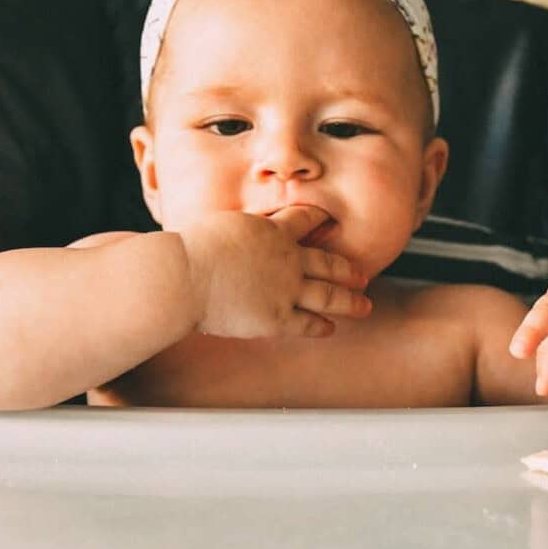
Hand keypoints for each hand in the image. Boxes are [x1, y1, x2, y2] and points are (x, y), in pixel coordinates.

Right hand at [179, 205, 371, 337]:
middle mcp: (287, 258)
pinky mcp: (277, 318)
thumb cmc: (188, 250)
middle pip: (329, 262)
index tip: (331, 220)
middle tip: (362, 274)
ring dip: (350, 301)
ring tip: (364, 305)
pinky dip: (321, 326)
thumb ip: (236, 231)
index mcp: (272, 230)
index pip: (305, 220)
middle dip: (347, 269)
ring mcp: (286, 289)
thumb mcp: (219, 226)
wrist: (183, 276)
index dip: (320, 219)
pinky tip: (330, 328)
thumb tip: (228, 232)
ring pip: (330, 295)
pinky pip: (307, 324)